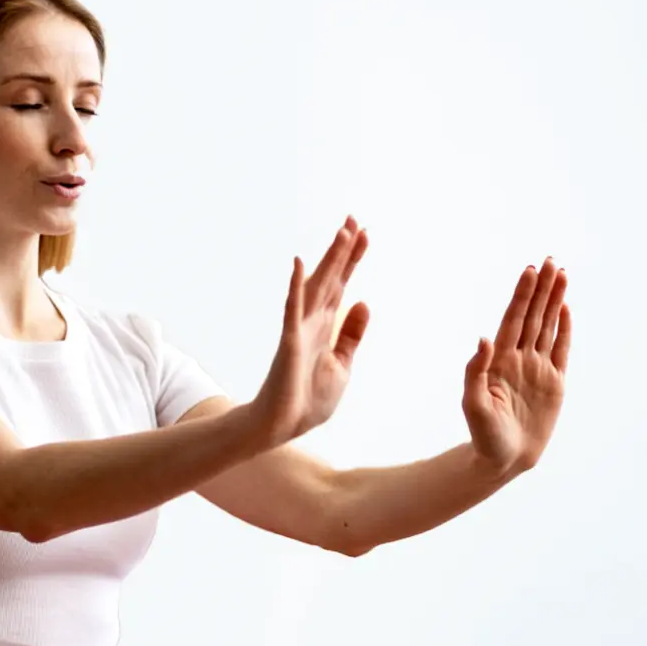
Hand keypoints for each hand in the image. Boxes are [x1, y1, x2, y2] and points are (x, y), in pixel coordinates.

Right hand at [251, 216, 370, 445]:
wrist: (282, 427)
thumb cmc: (307, 400)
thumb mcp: (342, 366)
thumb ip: (351, 335)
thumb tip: (364, 302)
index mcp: (325, 328)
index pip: (341, 286)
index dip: (352, 260)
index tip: (364, 233)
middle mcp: (312, 322)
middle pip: (331, 278)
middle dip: (343, 250)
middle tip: (354, 218)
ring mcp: (299, 330)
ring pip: (316, 287)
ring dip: (329, 260)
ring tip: (342, 232)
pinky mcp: (289, 342)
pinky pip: (293, 310)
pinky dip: (296, 287)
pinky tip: (300, 265)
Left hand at [463, 257, 571, 474]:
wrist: (503, 458)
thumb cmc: (484, 434)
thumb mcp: (473, 404)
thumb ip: (475, 370)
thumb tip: (483, 337)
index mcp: (499, 361)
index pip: (513, 320)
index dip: (522, 296)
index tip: (530, 271)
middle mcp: (519, 358)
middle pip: (532, 316)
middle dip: (541, 289)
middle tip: (550, 260)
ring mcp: (537, 368)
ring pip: (548, 326)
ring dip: (554, 301)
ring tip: (561, 273)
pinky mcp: (554, 382)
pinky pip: (561, 349)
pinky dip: (564, 328)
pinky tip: (565, 308)